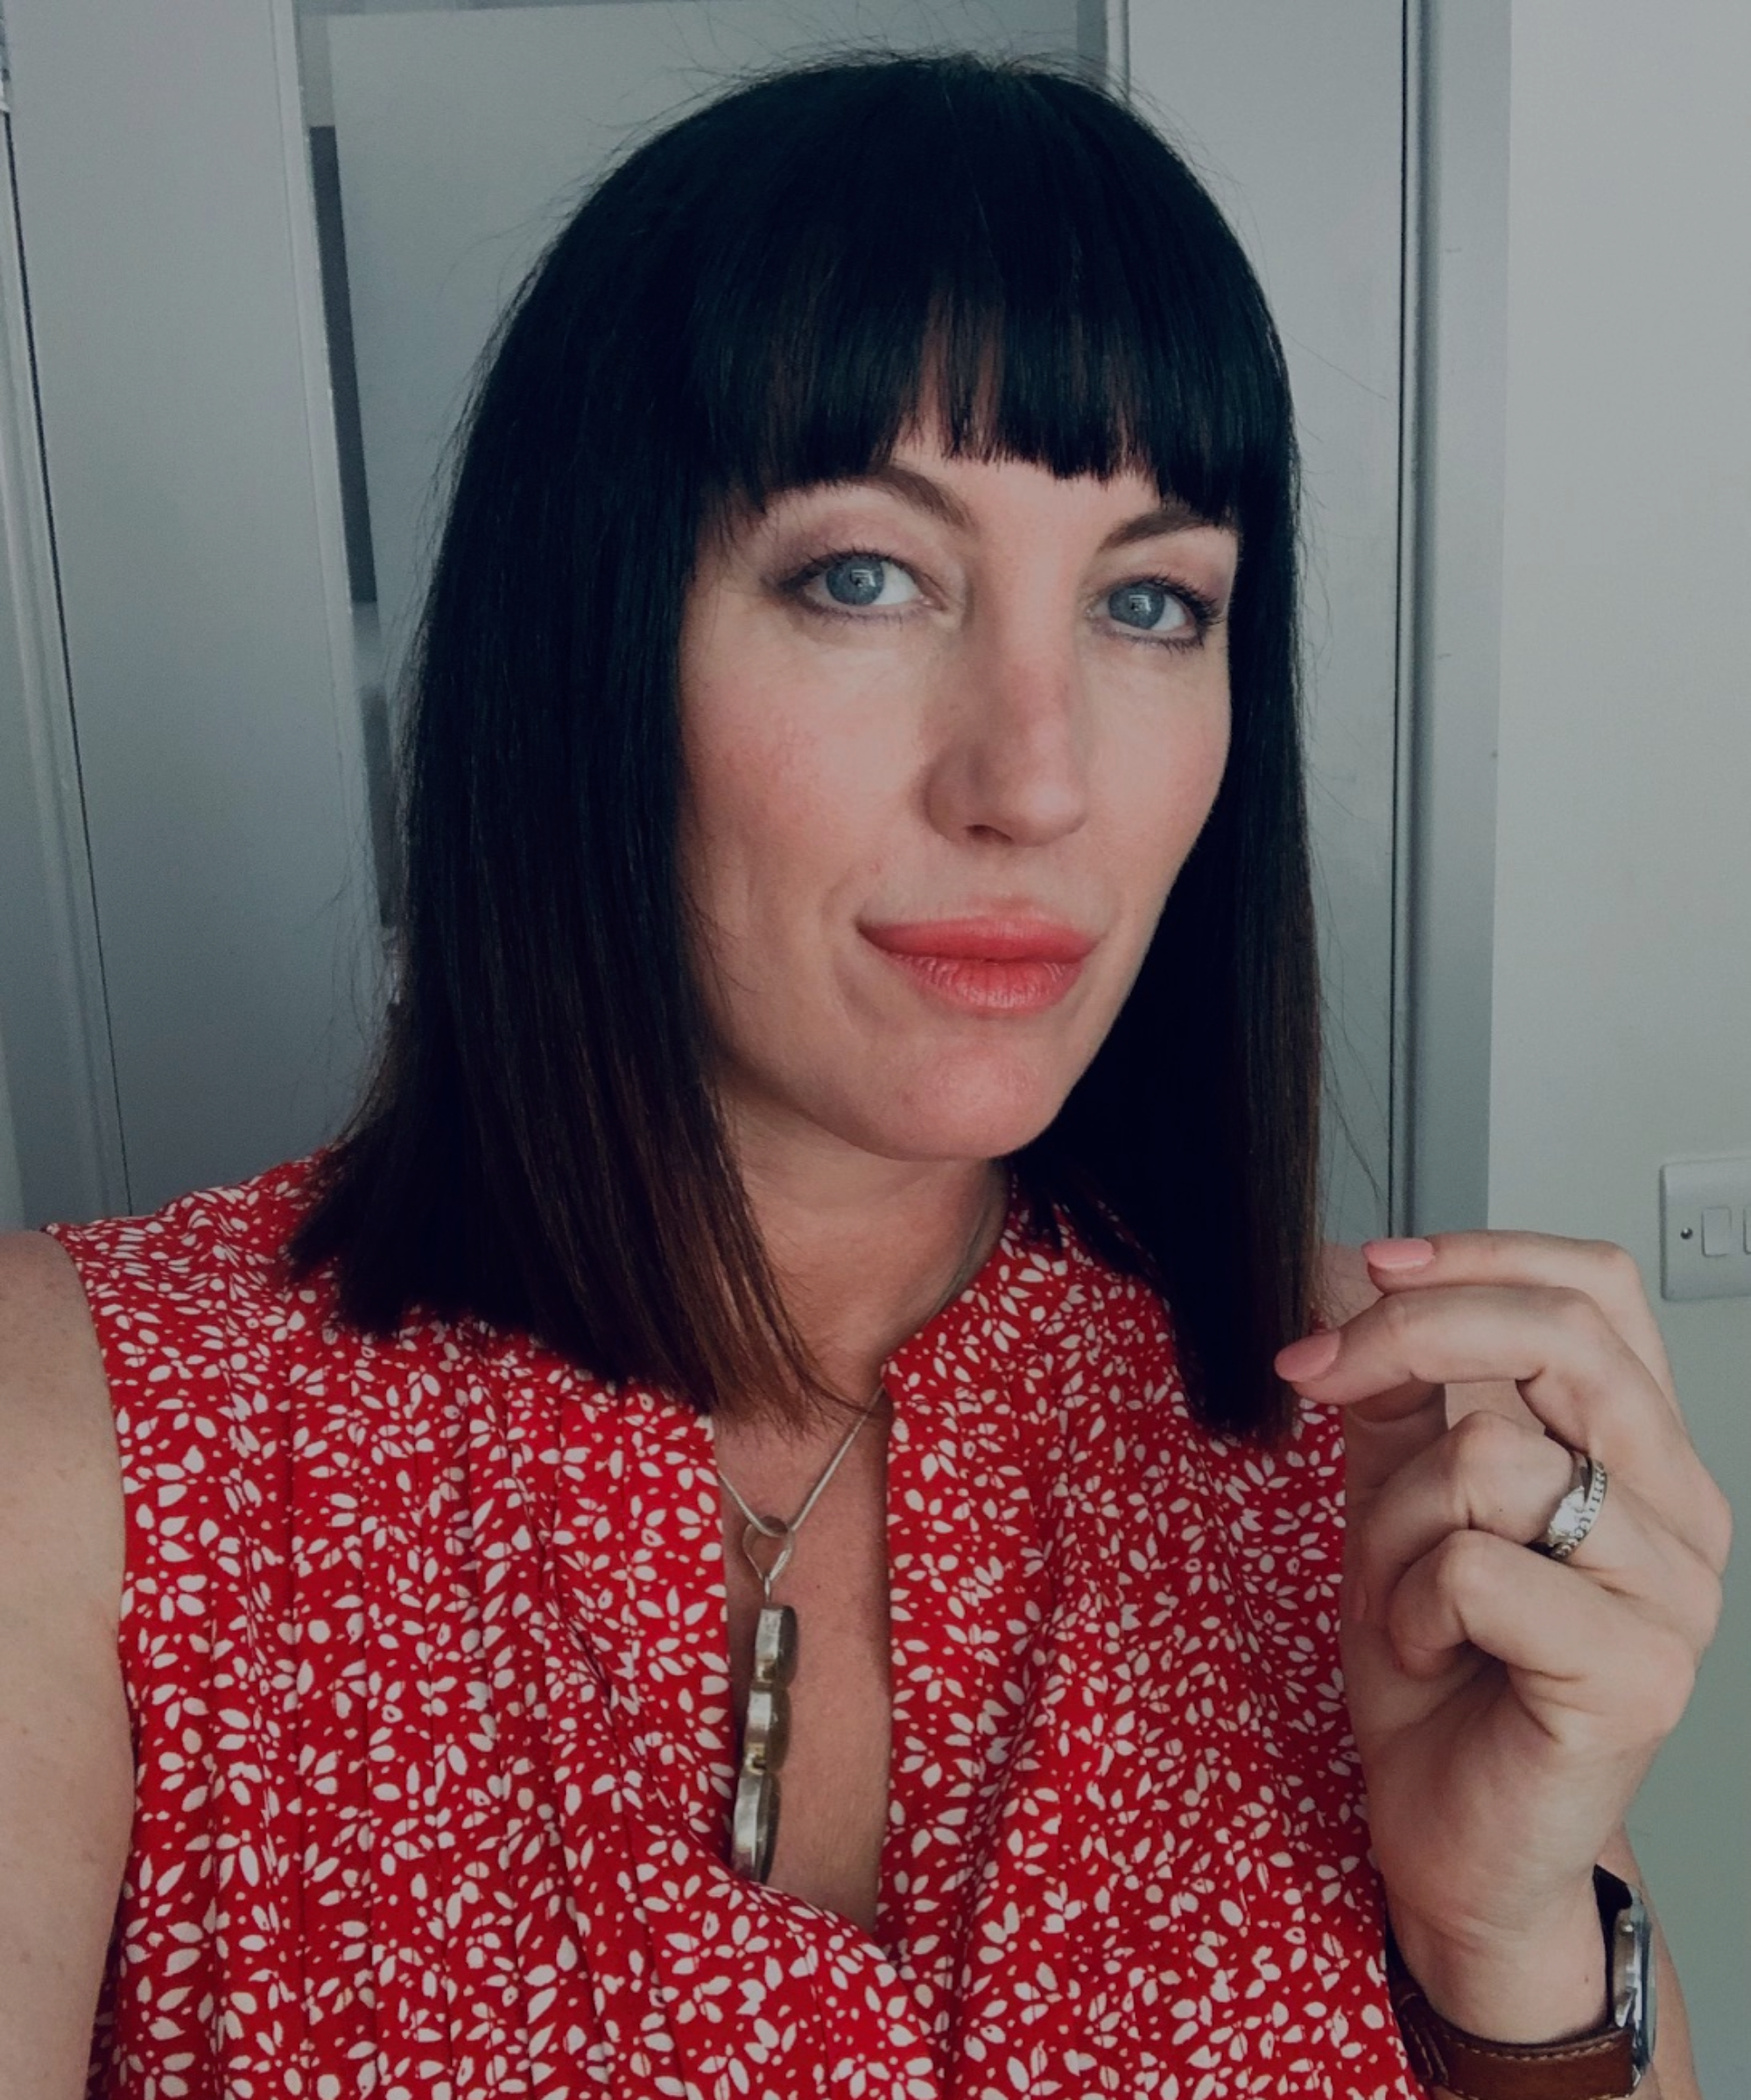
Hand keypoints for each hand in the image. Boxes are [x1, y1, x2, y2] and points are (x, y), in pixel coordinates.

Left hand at [1276, 1232, 1731, 2038]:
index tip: (1371, 1266)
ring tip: (1398, 1592)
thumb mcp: (1398, 1495)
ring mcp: (1672, 1594)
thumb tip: (1353, 1276)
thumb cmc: (1439, 1669)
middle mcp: (1681, 1510)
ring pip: (1493, 1457)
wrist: (1450, 1832)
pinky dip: (1409, 1603)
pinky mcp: (1637, 1675)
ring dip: (1392, 1520)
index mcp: (1637, 1450)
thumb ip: (1399, 1391)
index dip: (1481, 1254)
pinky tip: (1427, 1652)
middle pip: (1563, 1337)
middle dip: (1410, 1337)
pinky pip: (1478, 1568)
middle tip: (1318, 1375)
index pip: (1599, 1288)